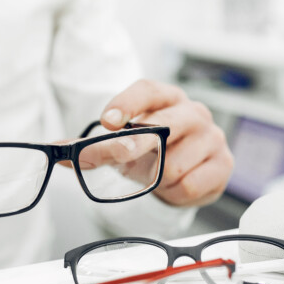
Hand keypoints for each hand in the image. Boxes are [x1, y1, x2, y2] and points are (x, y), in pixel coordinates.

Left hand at [99, 80, 233, 206]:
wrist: (183, 178)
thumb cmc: (152, 154)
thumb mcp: (121, 148)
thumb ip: (91, 150)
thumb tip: (60, 152)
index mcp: (167, 98)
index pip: (147, 90)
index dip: (127, 102)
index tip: (107, 121)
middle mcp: (193, 112)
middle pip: (164, 124)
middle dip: (137, 144)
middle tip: (121, 156)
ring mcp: (212, 136)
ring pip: (173, 164)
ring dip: (158, 179)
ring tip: (160, 176)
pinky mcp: (223, 163)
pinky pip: (189, 184)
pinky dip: (175, 193)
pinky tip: (176, 186)